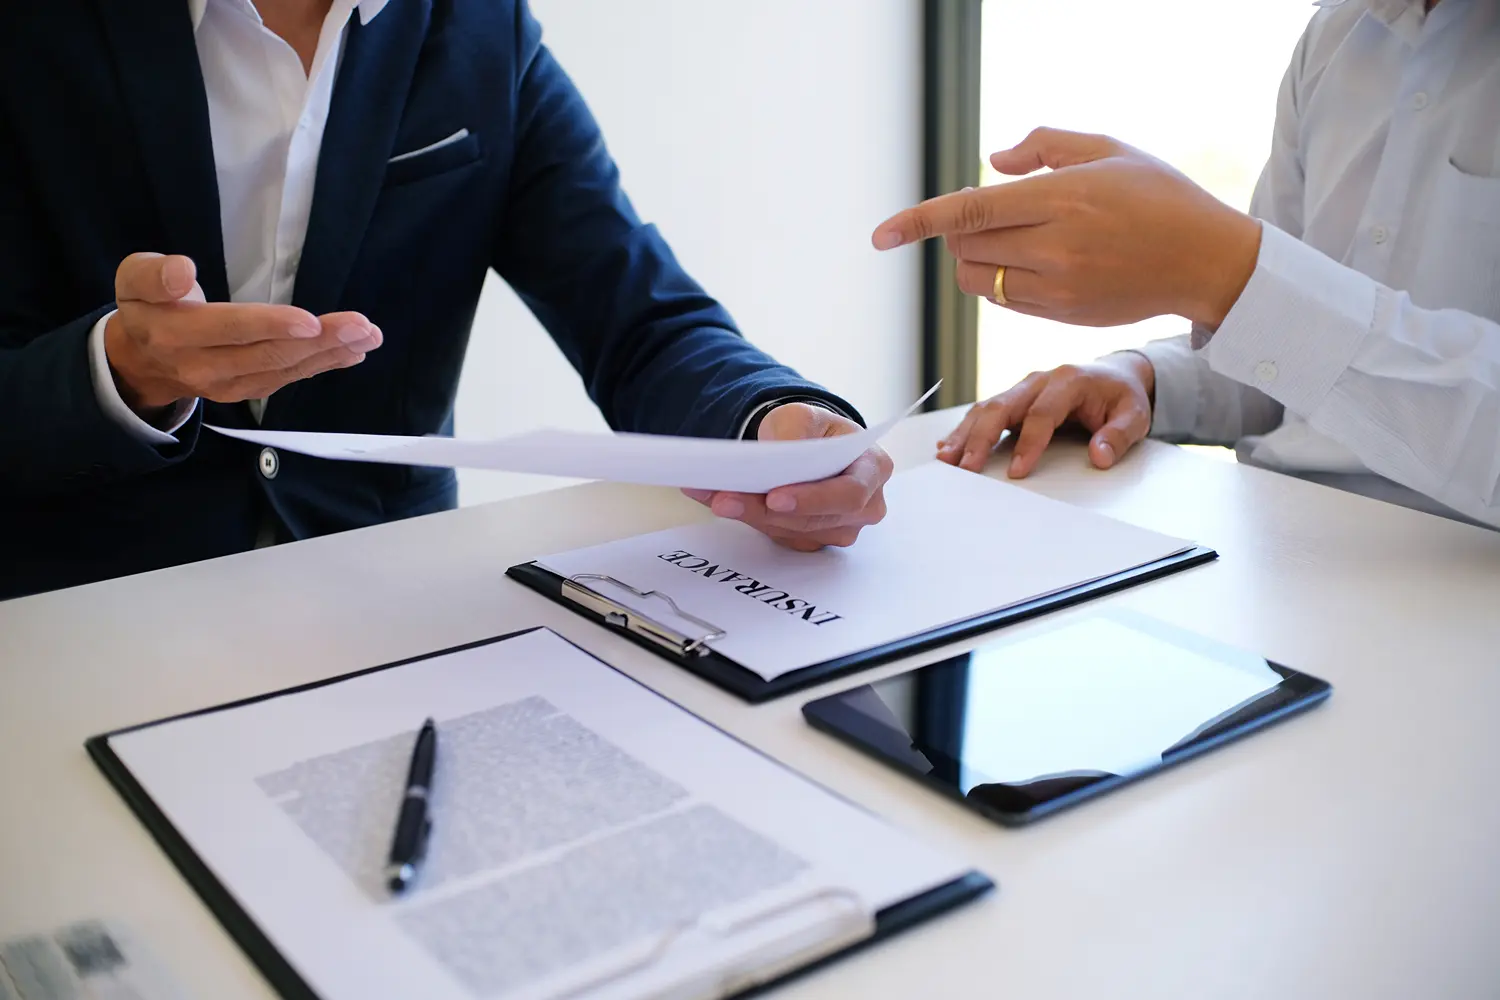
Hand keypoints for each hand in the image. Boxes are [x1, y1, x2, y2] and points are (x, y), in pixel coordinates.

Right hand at [103, 252, 381, 418]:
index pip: (229, 329)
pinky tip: (353, 353)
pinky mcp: (247, 391)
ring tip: (368, 336)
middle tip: (361, 325)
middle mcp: (204, 367)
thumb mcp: (135, 278)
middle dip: (320, 340)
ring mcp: (228, 385)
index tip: (309, 321)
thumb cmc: (149, 306)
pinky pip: (289, 378)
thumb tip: (182, 271)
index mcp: (174, 334)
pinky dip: (324, 365)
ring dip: (331, 354)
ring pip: (284, 370)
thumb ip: (155, 274)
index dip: (269, 325)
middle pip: (268, 354)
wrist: (142, 360)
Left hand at [681, 403, 892, 550]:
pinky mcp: (813, 540)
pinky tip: (721, 502)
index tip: (775, 498)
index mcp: (874, 468)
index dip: (812, 500)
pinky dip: (749, 519)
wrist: (807, 444)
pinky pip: (779, 536)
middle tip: (724, 499)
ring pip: (792, 532)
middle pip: (814, 520)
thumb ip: (797, 430)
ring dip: (750, 516)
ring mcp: (840, 528)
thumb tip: (778, 455)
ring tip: (714, 496)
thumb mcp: (805, 415)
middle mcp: (865, 506)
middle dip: (765, 510)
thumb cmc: (815, 430)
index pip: (849, 494)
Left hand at [871, 128, 1261, 329]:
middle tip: (990, 216)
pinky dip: (1000, 281)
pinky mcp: (1061, 316)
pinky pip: (1003, 300)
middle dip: (959, 233)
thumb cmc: (1157, 196)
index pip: (970, 212)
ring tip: (1013, 239)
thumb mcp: (1107, 149)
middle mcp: (1055, 248)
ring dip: (974, 259)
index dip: (918, 222)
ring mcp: (1058, 289)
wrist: (1204, 259)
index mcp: (1062, 199)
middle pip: (965, 250)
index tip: (881, 235)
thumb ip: (1043, 146)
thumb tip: (990, 165)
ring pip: (977, 281)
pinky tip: (1034, 263)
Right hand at [937, 352, 1154, 478]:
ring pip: (986, 408)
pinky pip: (984, 411)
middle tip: (966, 466)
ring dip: (964, 434)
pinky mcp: (1013, 399)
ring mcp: (1023, 388)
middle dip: (981, 438)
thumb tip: (1100, 456)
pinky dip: (965, 429)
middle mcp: (1039, 380)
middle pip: (1002, 406)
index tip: (1016, 472)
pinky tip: (948, 447)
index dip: (1028, 443)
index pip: (1042, 414)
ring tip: (947, 459)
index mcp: (1069, 380)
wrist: (1114, 375)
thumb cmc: (1121, 396)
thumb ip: (1119, 434)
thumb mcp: (1135, 415)